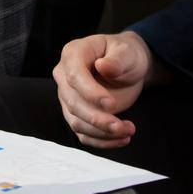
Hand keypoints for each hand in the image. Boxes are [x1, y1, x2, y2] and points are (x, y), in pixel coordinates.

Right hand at [52, 32, 159, 148]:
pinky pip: (83, 134)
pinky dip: (101, 141)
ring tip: (128, 131)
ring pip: (76, 121)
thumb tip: (103, 66)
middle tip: (122, 126)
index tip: (111, 104)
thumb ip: (117, 59)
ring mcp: (67, 97)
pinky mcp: (76, 115)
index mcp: (73, 54)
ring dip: (102, 132)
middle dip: (97, 118)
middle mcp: (64, 76)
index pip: (74, 76)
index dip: (90, 92)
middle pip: (73, 103)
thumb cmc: (125, 54)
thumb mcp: (126, 52)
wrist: (127, 67)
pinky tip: (121, 139)